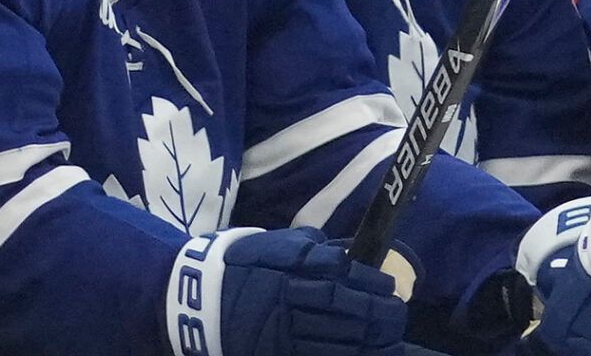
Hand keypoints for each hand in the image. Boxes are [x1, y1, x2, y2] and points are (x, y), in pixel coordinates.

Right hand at [167, 226, 408, 355]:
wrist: (194, 297)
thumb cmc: (241, 265)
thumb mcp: (273, 246)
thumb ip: (309, 250)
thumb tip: (346, 255)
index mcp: (290, 270)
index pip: (341, 278)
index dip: (369, 284)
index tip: (388, 286)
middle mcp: (290, 301)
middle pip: (345, 310)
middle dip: (377, 314)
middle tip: (395, 314)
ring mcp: (284, 332)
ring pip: (336, 338)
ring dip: (368, 339)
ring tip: (390, 338)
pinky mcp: (278, 351)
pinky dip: (344, 355)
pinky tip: (363, 354)